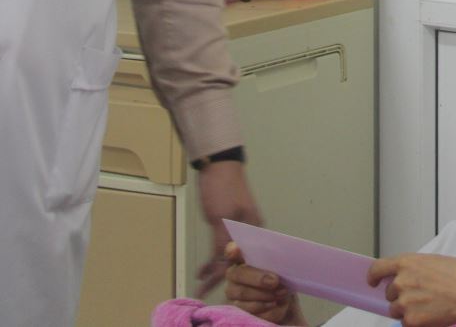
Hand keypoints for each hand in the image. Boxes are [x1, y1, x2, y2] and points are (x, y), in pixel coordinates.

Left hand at [196, 160, 261, 296]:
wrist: (218, 163)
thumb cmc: (222, 187)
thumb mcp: (220, 216)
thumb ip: (222, 240)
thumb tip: (224, 264)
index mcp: (254, 229)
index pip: (243, 258)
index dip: (226, 276)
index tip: (211, 289)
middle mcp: (251, 230)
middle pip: (238, 259)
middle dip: (222, 276)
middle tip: (203, 290)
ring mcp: (242, 226)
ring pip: (230, 254)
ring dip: (217, 267)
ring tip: (201, 282)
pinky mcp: (232, 223)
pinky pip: (224, 246)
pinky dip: (215, 257)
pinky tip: (204, 268)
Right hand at [223, 242, 305, 324]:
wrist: (285, 300)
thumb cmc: (281, 278)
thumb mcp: (283, 267)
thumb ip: (277, 260)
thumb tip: (280, 263)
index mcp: (243, 258)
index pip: (232, 251)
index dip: (232, 250)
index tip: (236, 250)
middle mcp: (234, 275)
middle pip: (238, 274)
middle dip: (258, 278)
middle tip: (275, 281)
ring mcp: (233, 295)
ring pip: (242, 294)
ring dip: (264, 295)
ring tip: (281, 293)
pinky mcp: (238, 312)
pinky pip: (249, 311)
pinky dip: (266, 309)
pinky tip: (275, 305)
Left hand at [366, 254, 455, 326]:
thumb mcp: (434, 261)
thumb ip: (415, 268)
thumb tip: (405, 276)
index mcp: (407, 263)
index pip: (377, 269)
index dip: (373, 276)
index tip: (374, 282)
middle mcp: (401, 281)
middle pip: (390, 292)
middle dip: (401, 295)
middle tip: (421, 295)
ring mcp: (404, 301)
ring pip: (396, 309)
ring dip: (407, 309)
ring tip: (428, 305)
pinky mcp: (410, 320)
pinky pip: (406, 322)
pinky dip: (415, 321)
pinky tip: (431, 314)